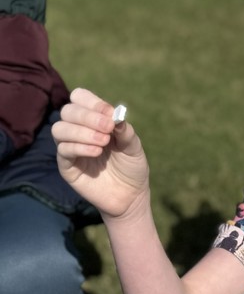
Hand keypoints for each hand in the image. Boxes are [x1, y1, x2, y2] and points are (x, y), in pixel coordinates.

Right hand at [52, 88, 149, 218]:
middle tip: (108, 129)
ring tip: (103, 143)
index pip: (80, 98)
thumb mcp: (133, 147)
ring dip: (81, 132)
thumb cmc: (131, 167)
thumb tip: (116, 116)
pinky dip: (79, 148)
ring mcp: (70, 148)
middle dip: (88, 116)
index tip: (110, 114)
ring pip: (59, 129)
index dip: (93, 102)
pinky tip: (97, 153)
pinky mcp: (67, 166)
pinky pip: (63, 150)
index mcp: (94, 119)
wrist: (131, 195)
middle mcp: (78, 130)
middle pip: (68, 111)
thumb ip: (125, 131)